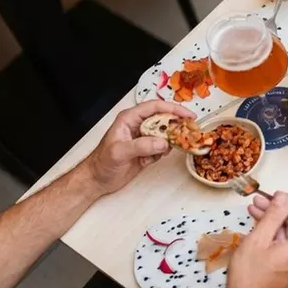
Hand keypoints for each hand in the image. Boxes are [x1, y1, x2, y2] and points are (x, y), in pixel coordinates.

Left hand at [80, 101, 195, 195]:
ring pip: (165, 133)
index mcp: (129, 118)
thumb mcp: (119, 152)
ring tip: (175, 146)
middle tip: (190, 131)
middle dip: (177, 124)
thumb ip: (141, 146)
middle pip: (163, 118)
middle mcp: (138, 125)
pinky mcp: (147, 150)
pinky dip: (163, 153)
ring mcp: (143, 138)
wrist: (97, 180)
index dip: (173, 109)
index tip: (188, 115)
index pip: (155, 107)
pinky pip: (162, 147)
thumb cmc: (102, 163)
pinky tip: (153, 159)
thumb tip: (163, 142)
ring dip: (172, 140)